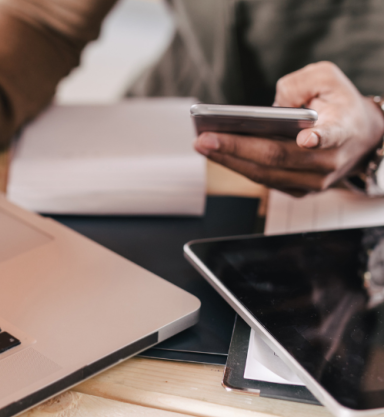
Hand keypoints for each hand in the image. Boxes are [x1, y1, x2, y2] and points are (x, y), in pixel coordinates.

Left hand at [193, 61, 383, 195]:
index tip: (307, 138)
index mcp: (342, 128)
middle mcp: (328, 160)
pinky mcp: (299, 189)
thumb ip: (299, 83)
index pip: (333, 135)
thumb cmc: (339, 104)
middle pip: (278, 157)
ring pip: (265, 174)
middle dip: (237, 148)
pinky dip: (237, 165)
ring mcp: (314, 180)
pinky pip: (263, 179)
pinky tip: (215, 152)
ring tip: (201, 145)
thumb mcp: (327, 79)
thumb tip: (271, 106)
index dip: (320, 138)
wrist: (362, 137)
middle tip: (204, 139)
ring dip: (229, 160)